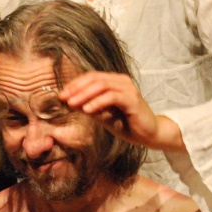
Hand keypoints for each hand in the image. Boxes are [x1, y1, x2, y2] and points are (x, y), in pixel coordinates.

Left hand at [60, 72, 184, 150]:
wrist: (149, 134)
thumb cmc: (127, 124)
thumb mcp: (103, 115)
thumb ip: (88, 107)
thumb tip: (68, 102)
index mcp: (114, 82)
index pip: (91, 77)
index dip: (75, 84)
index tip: (61, 95)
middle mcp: (122, 81)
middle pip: (95, 78)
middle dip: (77, 88)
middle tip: (64, 98)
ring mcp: (128, 88)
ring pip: (102, 85)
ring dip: (84, 94)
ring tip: (72, 104)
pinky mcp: (133, 99)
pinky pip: (112, 97)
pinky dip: (97, 102)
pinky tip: (87, 110)